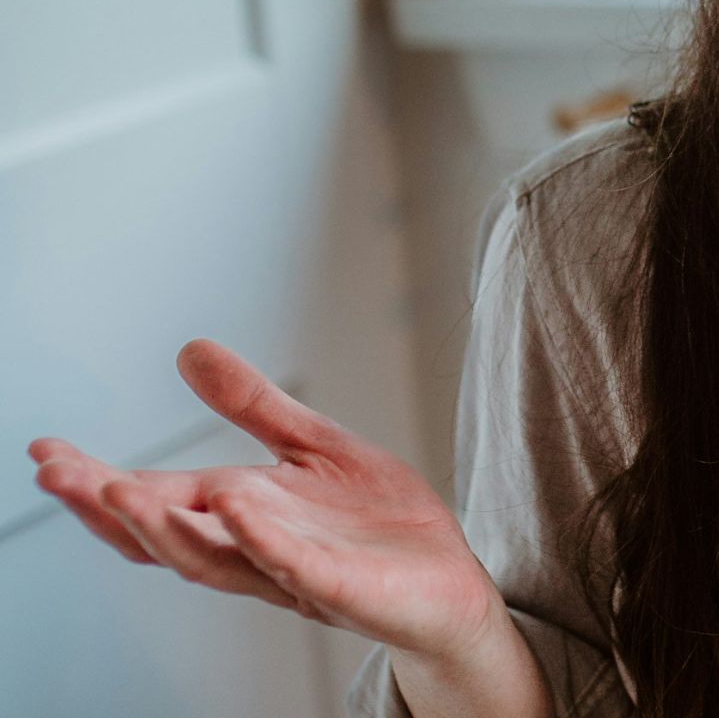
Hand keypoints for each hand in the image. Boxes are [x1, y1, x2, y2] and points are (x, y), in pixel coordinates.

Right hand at [26, 338, 501, 659]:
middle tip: (59, 475)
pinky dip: (261, 538)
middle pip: (167, 535)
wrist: (451, 584)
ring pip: (215, 559)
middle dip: (110, 507)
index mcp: (242, 515)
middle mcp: (254, 551)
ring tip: (119, 492)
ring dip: (166, 527)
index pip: (157, 500)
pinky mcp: (343, 590)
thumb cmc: (379, 525)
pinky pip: (294, 567)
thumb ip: (254, 406)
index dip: (100, 481)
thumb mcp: (315, 446)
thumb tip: (190, 349)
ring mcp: (295, 574)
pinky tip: (234, 502)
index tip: (46, 452)